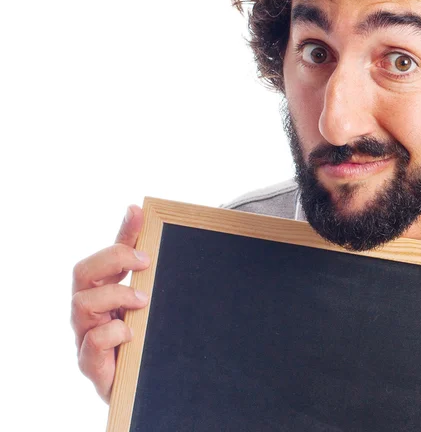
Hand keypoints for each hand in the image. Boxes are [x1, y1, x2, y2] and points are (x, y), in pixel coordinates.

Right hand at [71, 205, 150, 402]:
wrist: (143, 386)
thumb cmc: (143, 340)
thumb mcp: (151, 303)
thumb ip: (151, 273)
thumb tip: (160, 235)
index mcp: (105, 289)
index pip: (109, 252)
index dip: (123, 231)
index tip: (138, 212)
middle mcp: (90, 309)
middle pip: (82, 271)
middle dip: (113, 259)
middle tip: (145, 261)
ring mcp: (86, 335)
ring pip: (81, 303)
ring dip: (115, 295)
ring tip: (143, 301)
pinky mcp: (91, 363)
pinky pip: (91, 341)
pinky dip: (113, 332)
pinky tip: (132, 334)